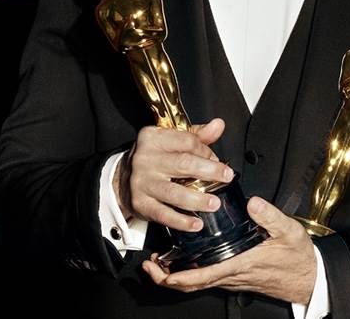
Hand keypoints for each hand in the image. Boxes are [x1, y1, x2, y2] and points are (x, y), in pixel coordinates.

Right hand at [114, 118, 233, 231]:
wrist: (122, 178)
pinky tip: (196, 223)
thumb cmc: (154, 157)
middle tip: (227, 177)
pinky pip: (163, 214)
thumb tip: (218, 125)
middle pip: (182, 164)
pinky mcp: (141, 204)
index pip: (186, 142)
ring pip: (173, 192)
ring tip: (214, 203)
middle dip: (209, 171)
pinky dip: (181, 221)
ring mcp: (142, 182)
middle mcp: (145, 158)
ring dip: (197, 199)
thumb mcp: (171, 140)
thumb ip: (197, 135)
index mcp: (154, 138)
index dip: (206, 151)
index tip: (218, 161)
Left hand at [142, 196, 316, 304]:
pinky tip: (189, 256)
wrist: (309, 277)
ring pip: (198, 282)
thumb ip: (269, 215)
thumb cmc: (298, 257)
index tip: (158, 267)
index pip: (200, 276)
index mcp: (239, 264)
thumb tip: (252, 202)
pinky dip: (192, 271)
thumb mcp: (288, 231)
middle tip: (150, 265)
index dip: (175, 276)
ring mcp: (232, 278)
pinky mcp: (236, 276)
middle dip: (166, 278)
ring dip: (177, 275)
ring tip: (162, 260)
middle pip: (192, 284)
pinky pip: (208, 277)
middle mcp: (231, 275)